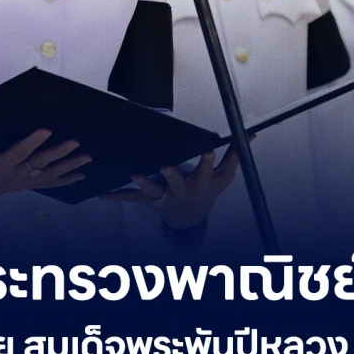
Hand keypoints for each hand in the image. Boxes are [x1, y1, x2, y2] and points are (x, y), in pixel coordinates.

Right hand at [0, 127, 91, 206]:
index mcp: (0, 165)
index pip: (20, 152)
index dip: (33, 141)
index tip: (47, 130)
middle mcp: (14, 175)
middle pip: (40, 163)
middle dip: (59, 153)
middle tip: (76, 143)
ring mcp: (21, 182)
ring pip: (49, 174)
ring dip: (69, 167)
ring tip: (87, 159)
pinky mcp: (24, 185)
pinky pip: (48, 184)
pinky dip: (64, 180)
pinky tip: (79, 176)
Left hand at [100, 149, 238, 230]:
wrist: (191, 219)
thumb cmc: (207, 191)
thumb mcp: (224, 178)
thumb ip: (236, 155)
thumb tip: (251, 134)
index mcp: (200, 183)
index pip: (206, 170)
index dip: (208, 161)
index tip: (208, 150)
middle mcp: (182, 191)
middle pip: (178, 182)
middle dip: (172, 175)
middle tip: (164, 167)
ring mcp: (165, 197)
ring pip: (153, 190)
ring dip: (143, 183)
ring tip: (133, 174)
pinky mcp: (149, 201)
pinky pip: (131, 199)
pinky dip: (116, 197)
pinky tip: (102, 196)